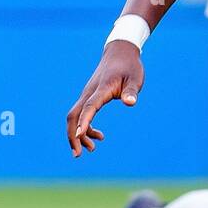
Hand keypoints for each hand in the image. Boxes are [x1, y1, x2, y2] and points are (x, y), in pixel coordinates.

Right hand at [66, 41, 144, 156]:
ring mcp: (87, 95)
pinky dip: (85, 127)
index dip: (84, 122)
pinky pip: (82, 114)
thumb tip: (130, 103)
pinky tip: (98, 136)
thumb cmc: (129, 67)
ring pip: (76, 116)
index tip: (79, 136)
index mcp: (101, 89)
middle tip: (78, 154)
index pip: (89, 107)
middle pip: (74, 115)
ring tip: (92, 148)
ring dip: (79, 134)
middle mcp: (89, 93)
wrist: (120, 53)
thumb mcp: (135, 78)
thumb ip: (131, 92)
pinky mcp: (89, 97)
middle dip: (73, 135)